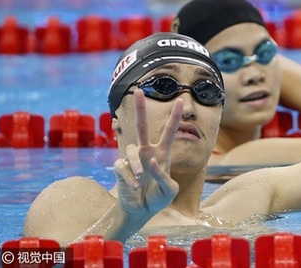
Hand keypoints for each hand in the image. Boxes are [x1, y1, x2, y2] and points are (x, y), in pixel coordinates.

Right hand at [113, 90, 180, 217]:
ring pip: (131, 150)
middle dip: (140, 108)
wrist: (141, 211)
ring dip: (136, 165)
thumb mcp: (170, 191)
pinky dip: (129, 177)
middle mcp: (147, 152)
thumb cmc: (159, 198)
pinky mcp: (120, 168)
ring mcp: (132, 159)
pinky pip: (122, 167)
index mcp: (162, 153)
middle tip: (138, 90)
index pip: (169, 131)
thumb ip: (164, 177)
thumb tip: (152, 161)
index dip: (174, 116)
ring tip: (140, 179)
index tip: (180, 100)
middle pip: (142, 125)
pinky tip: (134, 186)